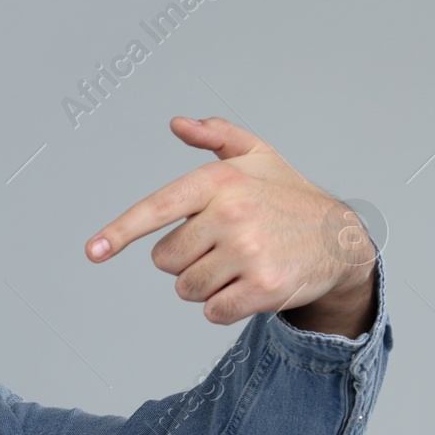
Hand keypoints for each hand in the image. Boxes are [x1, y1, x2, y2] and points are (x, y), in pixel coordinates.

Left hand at [84, 116, 376, 331]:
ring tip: (239, 265)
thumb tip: (179, 123)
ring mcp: (249, 251)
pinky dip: (225, 307)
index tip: (93, 252)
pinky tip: (250, 287)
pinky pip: (213, 311)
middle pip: (166, 260)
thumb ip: (217, 136)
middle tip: (223, 247)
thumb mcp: (258, 156)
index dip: (120, 232)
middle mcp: (232, 214)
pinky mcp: (264, 287)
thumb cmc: (289, 197)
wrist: (341, 239)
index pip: (157, 209)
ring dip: (206, 285)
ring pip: (186, 288)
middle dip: (186, 260)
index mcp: (220, 181)